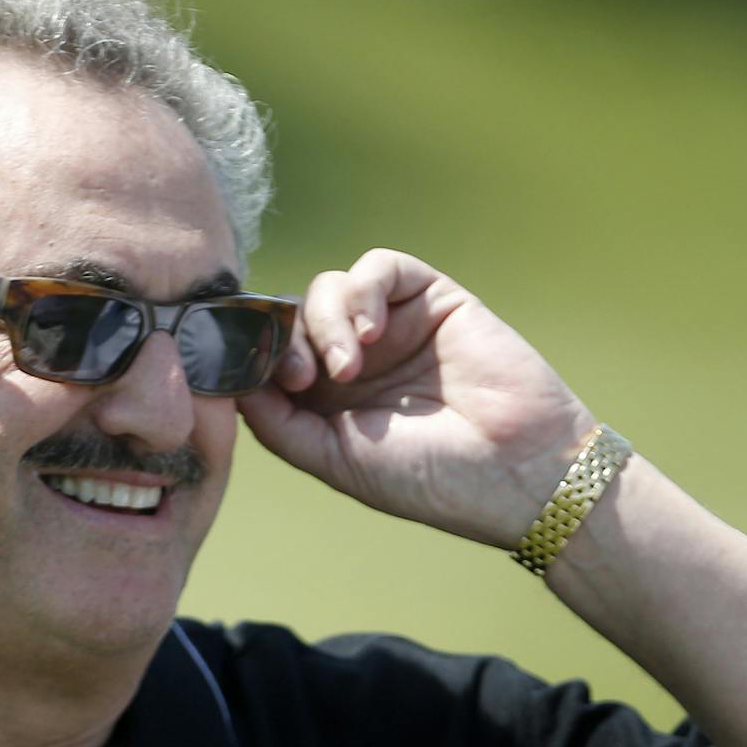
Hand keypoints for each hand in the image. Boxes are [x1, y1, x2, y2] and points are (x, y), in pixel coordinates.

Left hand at [240, 249, 598, 546]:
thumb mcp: (336, 460)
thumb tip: (230, 379)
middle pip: (292, 315)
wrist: (517, 473)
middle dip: (284, 339)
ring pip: (329, 288)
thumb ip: (278, 423)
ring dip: (324, 320)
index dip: (252, 353)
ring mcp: (396, 327)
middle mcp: (359, 359)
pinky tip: (372, 333)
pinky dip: (364, 291)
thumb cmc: (433, 479)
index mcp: (331, 401)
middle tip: (300, 376)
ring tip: (349, 367)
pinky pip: (381, 266)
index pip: (272, 353)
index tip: (248, 375)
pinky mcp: (433, 299)